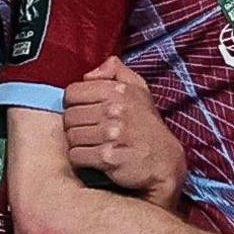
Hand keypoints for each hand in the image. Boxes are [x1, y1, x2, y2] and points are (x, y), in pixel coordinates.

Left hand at [62, 57, 182, 201]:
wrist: (164, 162)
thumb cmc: (147, 127)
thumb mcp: (140, 91)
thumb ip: (116, 72)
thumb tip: (90, 72)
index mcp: (120, 91)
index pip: (72, 92)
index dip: (77, 104)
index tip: (90, 112)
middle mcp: (116, 109)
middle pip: (68, 117)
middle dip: (78, 126)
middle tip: (94, 132)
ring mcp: (112, 134)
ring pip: (70, 137)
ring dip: (80, 144)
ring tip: (97, 145)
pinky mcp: (108, 157)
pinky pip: (76, 156)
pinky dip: (83, 160)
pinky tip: (98, 158)